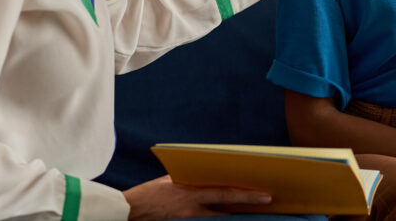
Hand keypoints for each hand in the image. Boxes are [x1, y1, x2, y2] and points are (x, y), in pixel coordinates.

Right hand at [124, 175, 270, 219]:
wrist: (127, 211)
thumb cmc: (150, 193)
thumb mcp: (173, 180)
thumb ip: (193, 181)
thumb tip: (213, 178)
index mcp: (191, 192)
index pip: (226, 193)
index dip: (248, 195)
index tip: (266, 195)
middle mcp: (192, 208)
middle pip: (227, 208)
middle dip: (248, 205)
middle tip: (268, 201)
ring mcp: (188, 220)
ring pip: (219, 219)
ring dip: (234, 213)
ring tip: (253, 210)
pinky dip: (218, 219)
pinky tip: (230, 215)